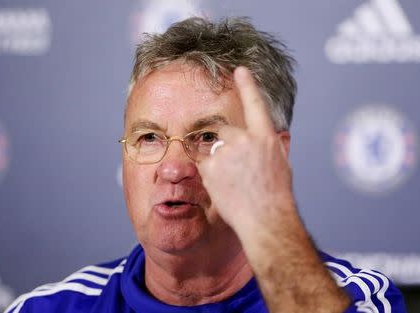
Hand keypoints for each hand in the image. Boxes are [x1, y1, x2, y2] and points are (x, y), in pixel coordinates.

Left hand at [197, 66, 293, 236]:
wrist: (265, 220)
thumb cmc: (276, 196)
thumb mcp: (281, 165)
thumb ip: (272, 146)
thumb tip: (273, 135)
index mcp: (266, 138)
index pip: (255, 105)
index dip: (248, 86)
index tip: (240, 70)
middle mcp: (246, 140)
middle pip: (225, 131)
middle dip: (227, 146)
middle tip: (237, 170)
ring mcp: (227, 152)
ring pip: (214, 149)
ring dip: (219, 161)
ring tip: (233, 182)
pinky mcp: (211, 166)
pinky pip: (204, 164)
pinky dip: (210, 173)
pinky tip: (224, 186)